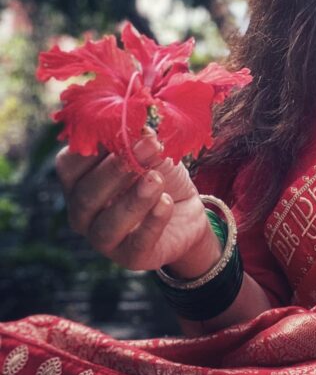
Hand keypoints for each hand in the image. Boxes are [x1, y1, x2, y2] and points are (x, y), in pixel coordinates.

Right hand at [56, 130, 219, 273]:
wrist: (186, 211)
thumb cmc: (158, 174)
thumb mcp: (150, 150)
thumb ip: (140, 136)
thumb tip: (138, 118)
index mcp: (79, 180)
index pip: (70, 164)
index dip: (96, 147)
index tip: (125, 127)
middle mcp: (82, 212)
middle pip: (87, 194)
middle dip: (118, 169)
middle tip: (149, 146)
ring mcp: (103, 238)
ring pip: (107, 223)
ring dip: (134, 199)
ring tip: (156, 179)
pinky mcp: (130, 257)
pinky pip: (137, 243)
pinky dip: (152, 222)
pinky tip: (166, 203)